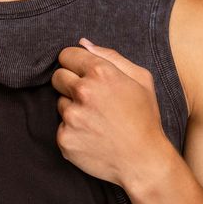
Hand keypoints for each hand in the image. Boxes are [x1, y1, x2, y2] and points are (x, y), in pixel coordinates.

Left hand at [51, 37, 167, 186]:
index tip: (81, 72)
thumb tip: (83, 43)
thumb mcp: (140, 79)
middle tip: (90, 98)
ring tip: (96, 121)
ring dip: (73, 109)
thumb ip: (110, 56)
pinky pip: (61, 127)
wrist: (143, 161)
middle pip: (58, 77)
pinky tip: (92, 136)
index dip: (75, 63)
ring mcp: (72, 117)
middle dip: (70, 83)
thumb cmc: (145, 118)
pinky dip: (73, 131)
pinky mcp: (64, 139)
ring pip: (60, 103)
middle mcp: (83, 92)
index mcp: (101, 73)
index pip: (67, 55)